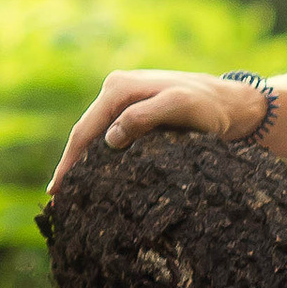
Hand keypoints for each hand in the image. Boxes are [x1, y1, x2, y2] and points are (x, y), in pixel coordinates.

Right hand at [50, 69, 256, 193]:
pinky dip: (96, 155)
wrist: (230, 102)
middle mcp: (116, 89)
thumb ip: (145, 117)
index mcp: (119, 88)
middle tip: (56, 199)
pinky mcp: (134, 110)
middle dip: (68, 165)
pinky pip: (108, 135)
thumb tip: (110, 138)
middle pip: (84, 132)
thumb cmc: (208, 106)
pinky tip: (91, 175)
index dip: (69, 161)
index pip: (85, 129)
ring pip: (94, 135)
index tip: (58, 190)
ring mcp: (124, 99)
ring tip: (68, 193)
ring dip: (80, 162)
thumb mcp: (180, 107)